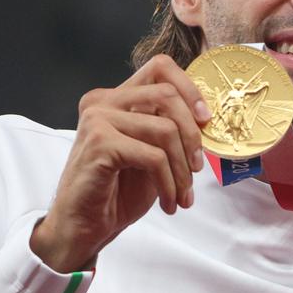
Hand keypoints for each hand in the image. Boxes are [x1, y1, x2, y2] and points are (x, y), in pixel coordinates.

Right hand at [30, 55, 211, 271]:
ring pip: (165, 129)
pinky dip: (169, 183)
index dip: (191, 89)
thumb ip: (172, 128)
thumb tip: (207, 117)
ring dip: (182, 169)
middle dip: (192, 135)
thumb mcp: (153, 152)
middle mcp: (103, 100)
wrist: (85, 226)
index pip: (160, 67)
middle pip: (167, 94)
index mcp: (117, 97)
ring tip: (182, 194)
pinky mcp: (99, 143)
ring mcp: (98, 119)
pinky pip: (153, 157)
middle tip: (197, 168)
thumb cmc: (119, 191)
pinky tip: (168, 202)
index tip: (206, 121)